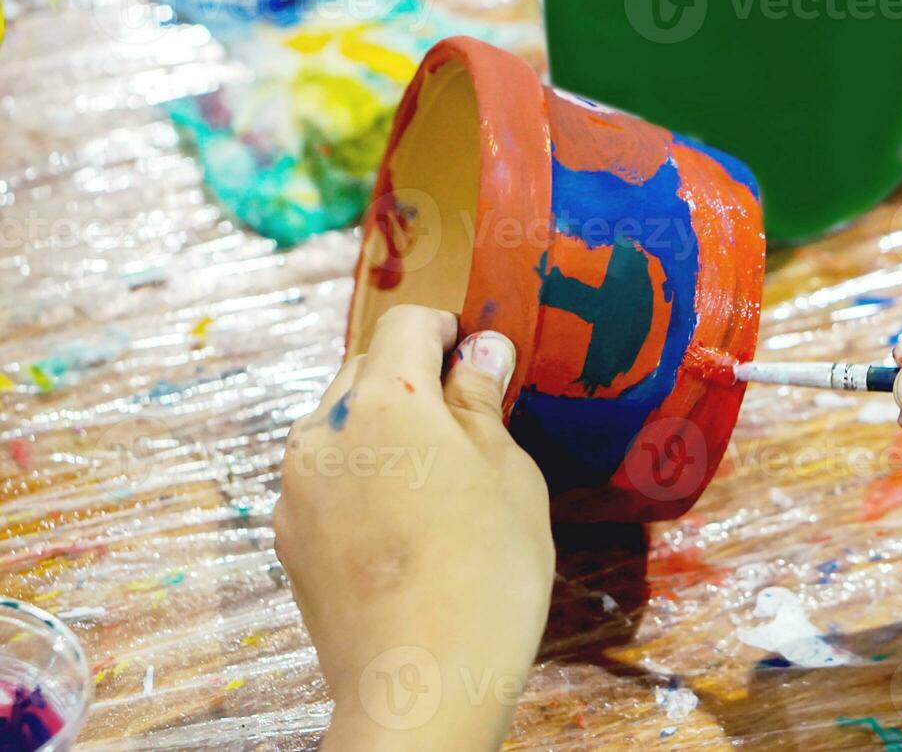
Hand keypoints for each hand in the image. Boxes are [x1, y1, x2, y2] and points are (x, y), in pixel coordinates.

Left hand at [275, 305, 553, 750]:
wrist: (422, 682)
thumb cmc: (486, 569)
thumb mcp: (508, 472)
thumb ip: (483, 401)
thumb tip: (481, 349)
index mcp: (385, 399)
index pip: (407, 325)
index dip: (447, 329)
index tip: (476, 355)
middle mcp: (324, 431)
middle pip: (365, 370)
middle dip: (412, 379)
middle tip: (466, 423)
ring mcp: (296, 488)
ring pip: (339, 426)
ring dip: (381, 429)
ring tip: (433, 481)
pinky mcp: (287, 538)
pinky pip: (324, 480)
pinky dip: (359, 479)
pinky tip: (401, 525)